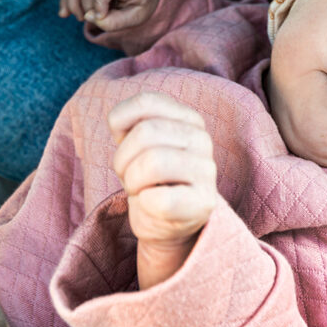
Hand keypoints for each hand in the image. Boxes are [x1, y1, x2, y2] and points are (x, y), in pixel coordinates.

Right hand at [59, 0, 161, 31]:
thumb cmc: (143, 2)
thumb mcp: (136, 18)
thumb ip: (114, 22)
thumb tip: (89, 17)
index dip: (96, 2)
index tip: (102, 16)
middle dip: (85, 6)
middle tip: (92, 21)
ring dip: (72, 1)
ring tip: (78, 17)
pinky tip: (65, 11)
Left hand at [108, 92, 217, 288]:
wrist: (165, 222)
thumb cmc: (148, 179)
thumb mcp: (136, 143)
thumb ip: (132, 122)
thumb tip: (119, 121)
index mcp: (189, 119)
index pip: (146, 103)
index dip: (121, 126)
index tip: (126, 145)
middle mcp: (202, 140)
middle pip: (145, 133)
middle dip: (124, 159)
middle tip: (130, 177)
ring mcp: (207, 171)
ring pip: (152, 163)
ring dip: (132, 182)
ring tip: (141, 190)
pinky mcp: (203, 203)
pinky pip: (158, 199)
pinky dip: (144, 204)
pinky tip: (153, 206)